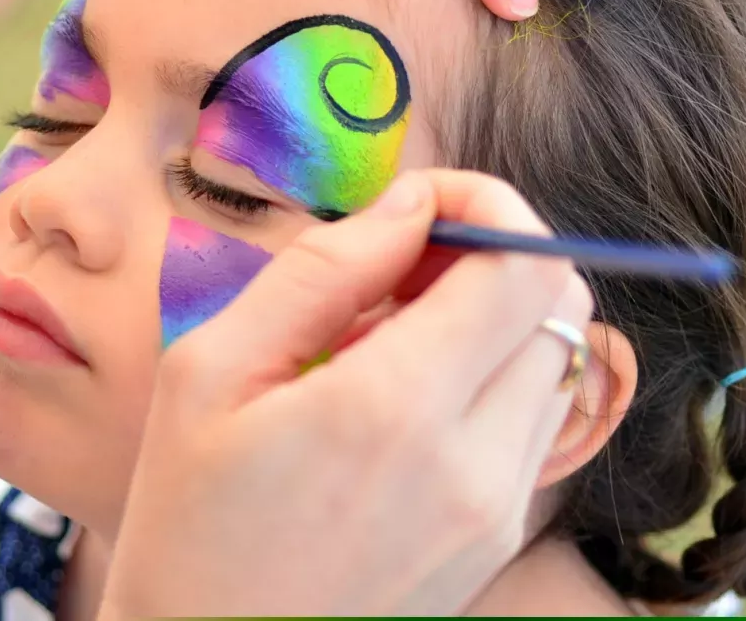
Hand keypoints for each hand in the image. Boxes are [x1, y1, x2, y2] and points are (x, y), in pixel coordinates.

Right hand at [100, 170, 594, 616]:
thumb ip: (319, 274)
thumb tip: (407, 206)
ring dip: (493, 321)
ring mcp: (497, 510)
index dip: (488, 206)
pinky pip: (532, 424)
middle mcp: (473, 462)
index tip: (422, 206)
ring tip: (389, 344)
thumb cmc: (187, 526)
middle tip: (397, 272)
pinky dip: (491, 383)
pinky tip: (403, 403)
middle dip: (491, 257)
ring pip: (555, 360)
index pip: (522, 263)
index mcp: (392, 409)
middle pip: (557, 302)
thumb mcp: (209, 374)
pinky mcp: (497, 539)